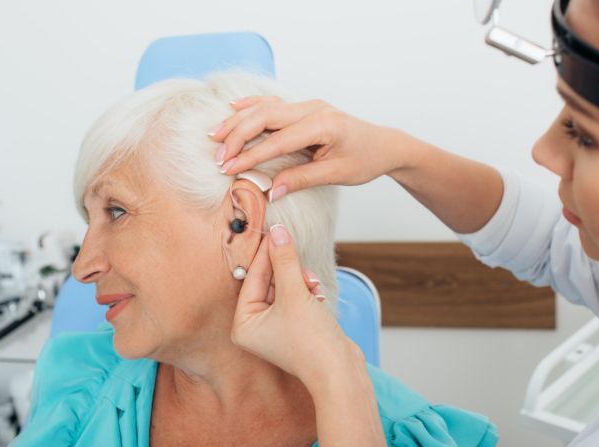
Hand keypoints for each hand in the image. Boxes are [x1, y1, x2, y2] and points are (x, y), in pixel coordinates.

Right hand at [209, 97, 412, 200]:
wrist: (383, 145)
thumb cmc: (365, 159)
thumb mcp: (336, 175)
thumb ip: (302, 179)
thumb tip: (270, 192)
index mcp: (324, 125)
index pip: (278, 140)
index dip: (251, 155)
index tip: (229, 168)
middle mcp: (314, 109)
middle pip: (265, 117)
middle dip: (238, 136)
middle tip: (218, 157)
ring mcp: (308, 105)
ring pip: (265, 108)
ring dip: (238, 121)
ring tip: (215, 135)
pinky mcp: (305, 108)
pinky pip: (273, 104)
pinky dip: (251, 107)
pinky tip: (233, 109)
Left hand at [231, 224, 361, 385]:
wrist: (339, 371)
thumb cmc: (311, 341)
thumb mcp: (295, 293)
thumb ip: (285, 260)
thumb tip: (277, 232)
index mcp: (243, 324)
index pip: (252, 277)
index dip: (266, 253)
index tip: (275, 230)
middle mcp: (255, 327)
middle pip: (267, 281)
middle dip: (287, 271)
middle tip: (297, 256)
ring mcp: (275, 327)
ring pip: (284, 287)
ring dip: (300, 280)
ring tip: (312, 286)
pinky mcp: (295, 326)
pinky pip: (296, 297)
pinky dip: (306, 292)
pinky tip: (317, 295)